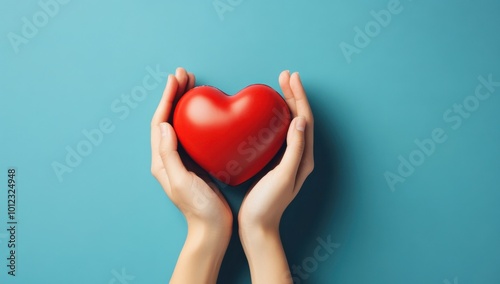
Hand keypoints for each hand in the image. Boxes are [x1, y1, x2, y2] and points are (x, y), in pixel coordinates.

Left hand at [150, 68, 231, 283]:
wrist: (211, 230)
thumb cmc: (199, 209)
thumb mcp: (181, 181)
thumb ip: (170, 154)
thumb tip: (164, 124)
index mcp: (161, 161)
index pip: (160, 122)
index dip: (166, 98)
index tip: (175, 79)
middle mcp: (168, 157)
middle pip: (168, 118)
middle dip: (174, 95)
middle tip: (185, 74)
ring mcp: (181, 159)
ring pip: (180, 123)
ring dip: (184, 102)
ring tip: (192, 85)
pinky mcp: (194, 162)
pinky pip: (192, 133)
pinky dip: (196, 117)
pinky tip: (206, 111)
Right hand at [238, 71, 313, 283]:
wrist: (257, 227)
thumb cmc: (268, 205)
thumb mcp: (282, 176)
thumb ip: (294, 149)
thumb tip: (300, 120)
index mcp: (304, 157)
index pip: (305, 119)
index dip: (299, 96)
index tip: (291, 77)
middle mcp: (299, 156)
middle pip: (299, 118)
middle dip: (293, 94)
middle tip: (284, 75)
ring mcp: (288, 159)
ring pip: (290, 123)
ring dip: (286, 103)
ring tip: (278, 86)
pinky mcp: (275, 162)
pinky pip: (278, 133)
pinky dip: (274, 118)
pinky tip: (265, 113)